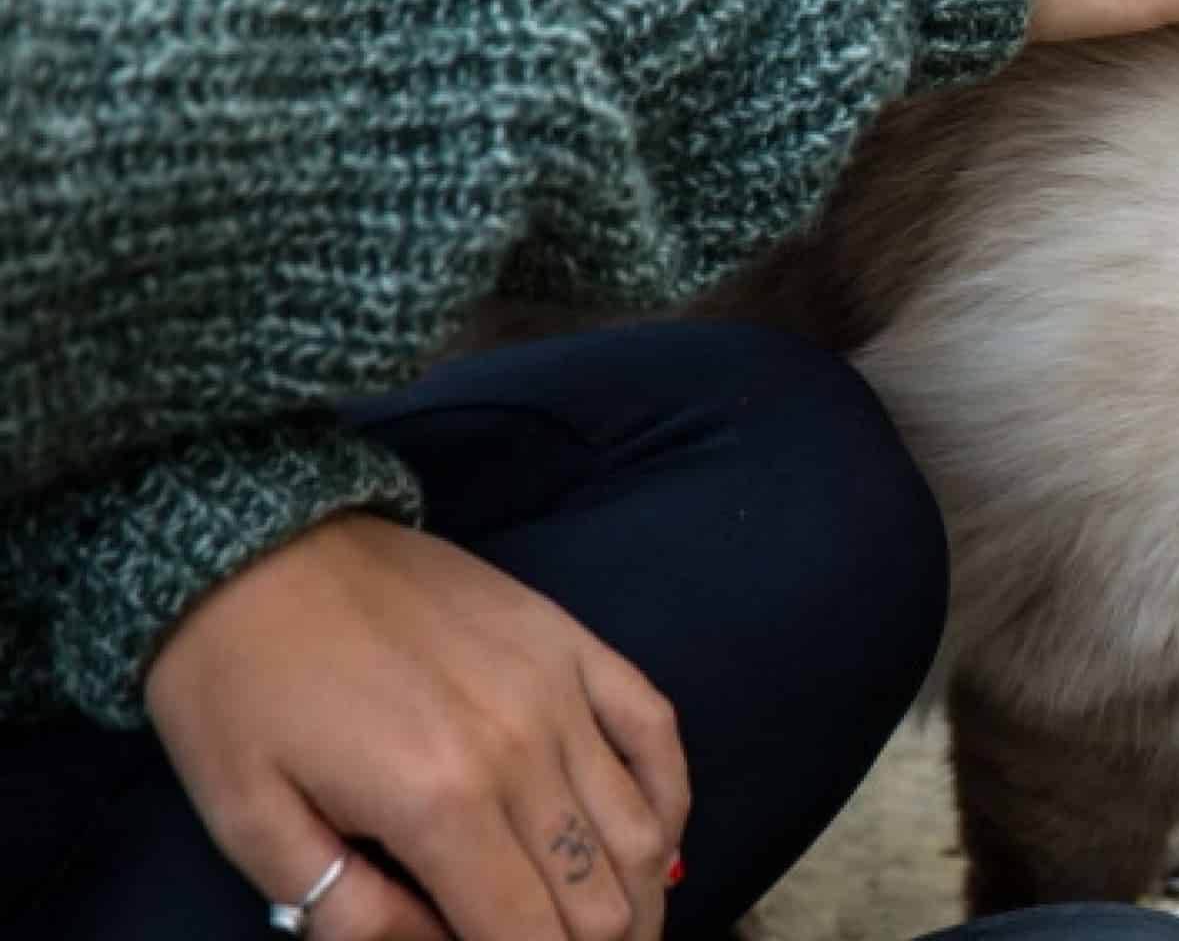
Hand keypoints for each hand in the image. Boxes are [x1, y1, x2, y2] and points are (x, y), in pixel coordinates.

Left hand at [145, 513, 689, 940]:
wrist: (257, 545)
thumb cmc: (238, 689)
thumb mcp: (249, 823)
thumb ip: (348, 912)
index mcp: (437, 805)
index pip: (527, 937)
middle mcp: (522, 751)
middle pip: (599, 899)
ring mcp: (560, 690)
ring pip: (641, 830)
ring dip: (638, 899)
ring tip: (615, 930)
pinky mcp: (574, 644)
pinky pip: (656, 731)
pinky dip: (670, 800)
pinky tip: (655, 842)